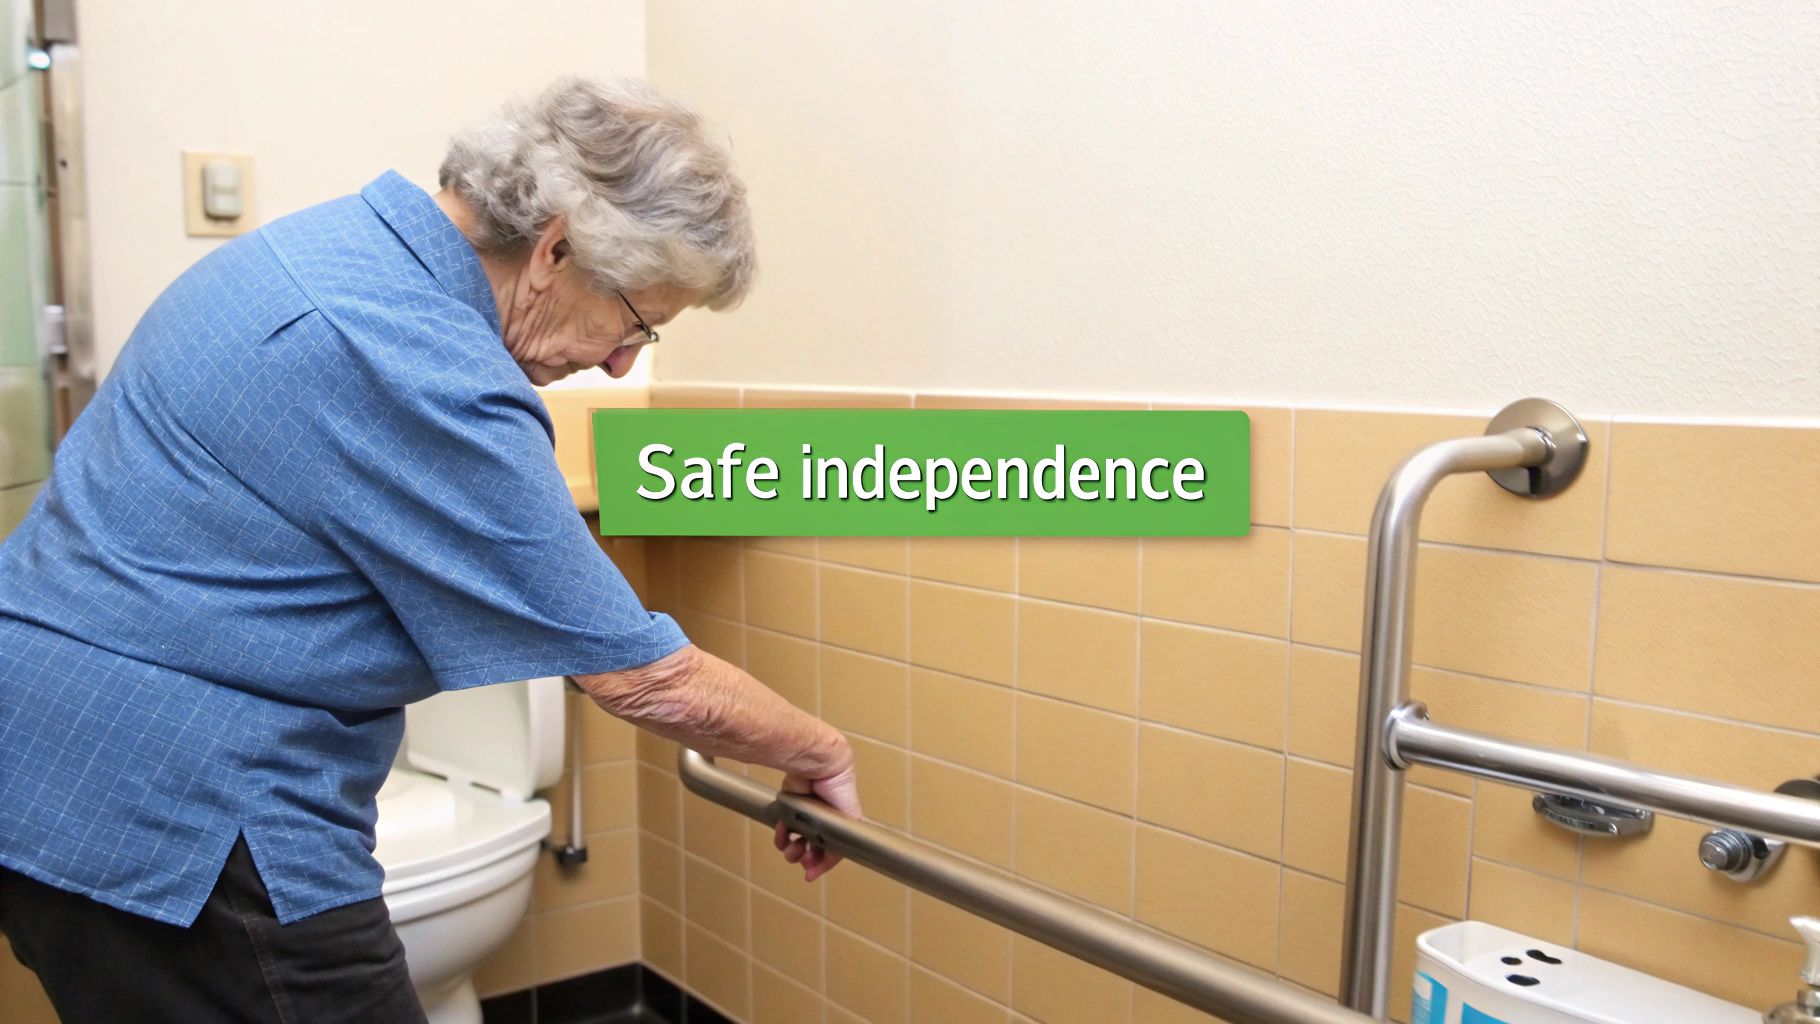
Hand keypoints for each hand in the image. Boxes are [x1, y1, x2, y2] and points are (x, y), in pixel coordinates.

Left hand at [772, 762, 861, 881]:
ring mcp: (805, 815)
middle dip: (806, 858)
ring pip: (794, 841)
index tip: (811, 873)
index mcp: (839, 824)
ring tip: (791, 850)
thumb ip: (844, 842)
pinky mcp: (789, 807)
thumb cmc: (840, 789)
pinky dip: (781, 835)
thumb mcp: (849, 820)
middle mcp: (822, 821)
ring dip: (791, 850)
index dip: (821, 863)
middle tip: (803, 862)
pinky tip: (782, 834)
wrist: (821, 766)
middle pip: (811, 848)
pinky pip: (782, 827)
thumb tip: (835, 859)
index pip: (829, 851)